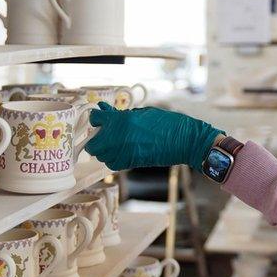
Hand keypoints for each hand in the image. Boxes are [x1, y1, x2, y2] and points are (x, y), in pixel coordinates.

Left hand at [85, 102, 223, 171]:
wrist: (183, 140)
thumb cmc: (167, 123)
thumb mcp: (142, 112)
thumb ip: (121, 115)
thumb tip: (107, 114)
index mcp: (120, 121)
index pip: (95, 119)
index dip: (96, 118)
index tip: (100, 118)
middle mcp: (117, 138)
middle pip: (93, 144)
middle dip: (96, 138)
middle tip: (105, 132)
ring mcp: (122, 153)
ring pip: (101, 156)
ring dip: (104, 149)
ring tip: (116, 141)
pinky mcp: (129, 163)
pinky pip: (112, 163)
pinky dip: (113, 157)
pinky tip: (123, 150)